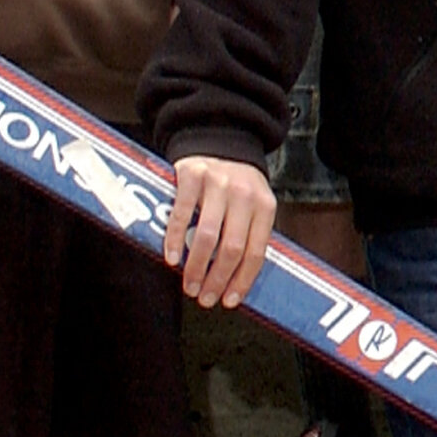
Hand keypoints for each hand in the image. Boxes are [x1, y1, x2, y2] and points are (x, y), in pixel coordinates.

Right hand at [162, 154, 276, 306]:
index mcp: (265, 206)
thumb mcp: (253, 203)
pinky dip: (175, 240)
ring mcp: (219, 184)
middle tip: (204, 298)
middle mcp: (245, 194)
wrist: (220, 136)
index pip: (257, 251)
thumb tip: (236, 279)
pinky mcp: (193, 175)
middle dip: (217, 279)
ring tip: (188, 285)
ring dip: (196, 267)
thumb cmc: (235, 183)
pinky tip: (172, 259)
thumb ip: (247, 232)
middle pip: (232, 247)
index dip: (242, 279)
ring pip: (207, 235)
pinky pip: (182, 214)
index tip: (229, 301)